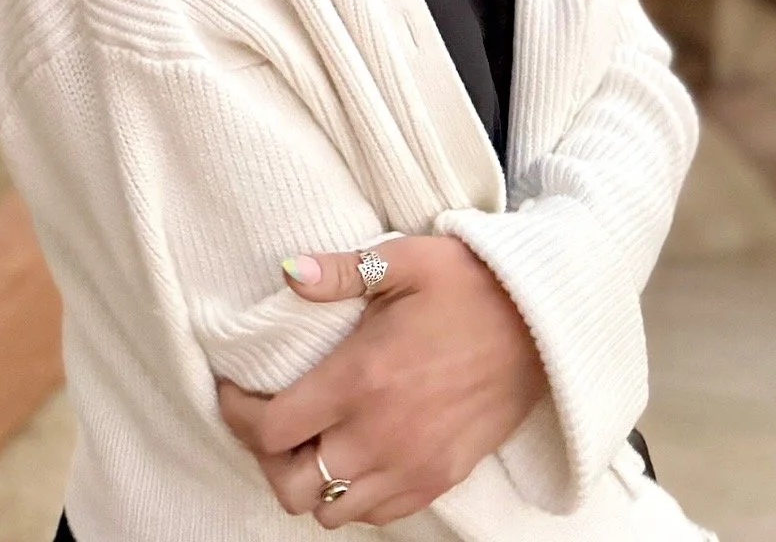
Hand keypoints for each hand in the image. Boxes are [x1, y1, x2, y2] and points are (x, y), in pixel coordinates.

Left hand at [217, 236, 546, 528]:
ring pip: (330, 512)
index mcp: (360, 379)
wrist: (543, 324)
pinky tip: (353, 457)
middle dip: (266, 458)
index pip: (271, 429)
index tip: (233, 390)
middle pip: (290, 485)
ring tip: (310, 442)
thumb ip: (342, 271)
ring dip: (309, 482)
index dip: (237, 414)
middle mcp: (379, 435)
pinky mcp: (439, 479)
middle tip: (268, 420)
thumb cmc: (470, 283)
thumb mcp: (405, 260)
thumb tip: (289, 272)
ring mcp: (411, 466)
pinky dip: (353, 498)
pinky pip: (377, 516)